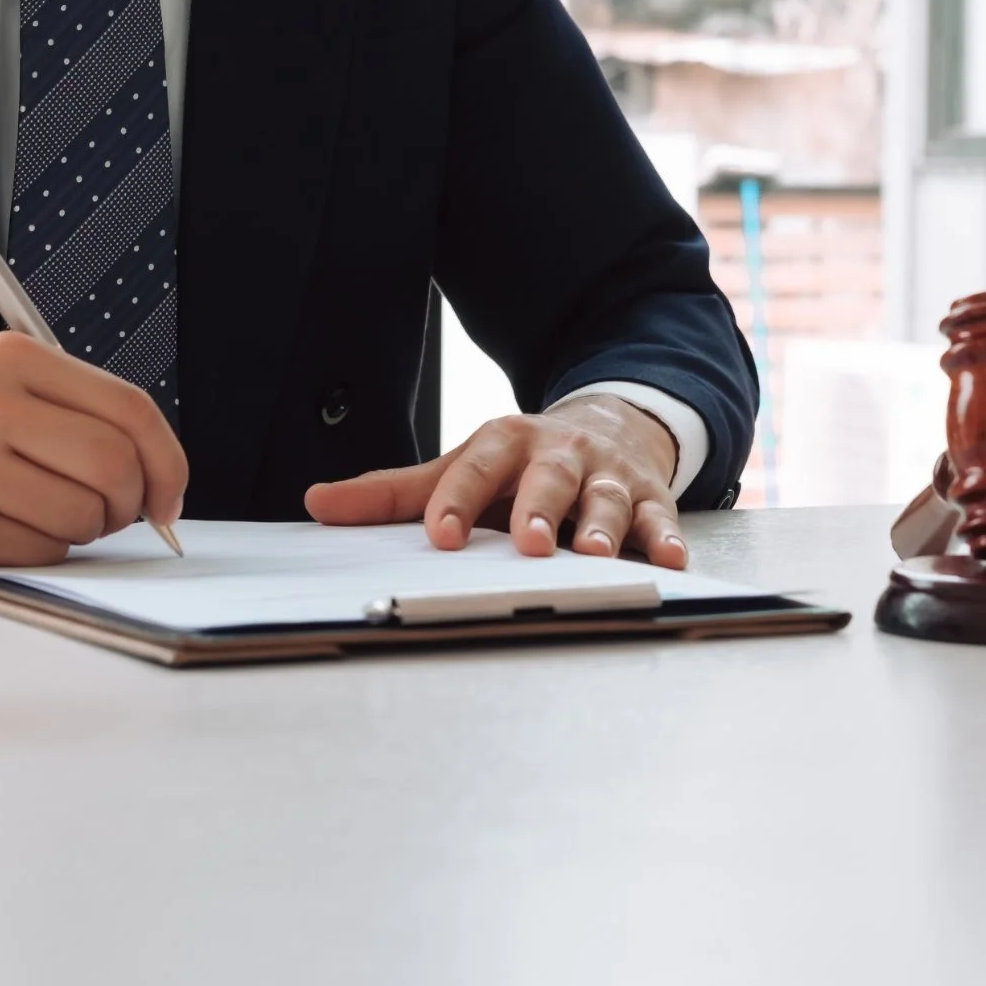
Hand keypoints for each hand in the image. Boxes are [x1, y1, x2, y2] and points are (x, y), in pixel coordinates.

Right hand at [0, 333, 186, 578]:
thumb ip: (72, 417)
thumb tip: (159, 475)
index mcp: (10, 357)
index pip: (129, 407)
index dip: (167, 462)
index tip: (169, 499)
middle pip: (114, 464)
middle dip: (126, 505)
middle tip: (105, 515)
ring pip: (82, 516)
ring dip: (77, 531)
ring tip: (32, 515)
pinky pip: (37, 549)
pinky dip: (34, 550)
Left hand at [304, 394, 686, 567]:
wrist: (606, 427)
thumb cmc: (518, 463)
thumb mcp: (457, 469)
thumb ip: (392, 494)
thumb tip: (317, 504)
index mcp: (502, 443)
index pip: (473, 469)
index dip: (455, 501)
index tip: (438, 536)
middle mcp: (556, 454)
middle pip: (545, 478)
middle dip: (536, 508)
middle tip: (526, 541)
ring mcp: (605, 475)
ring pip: (606, 498)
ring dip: (603, 526)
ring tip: (595, 554)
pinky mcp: (649, 498)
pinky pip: (661, 518)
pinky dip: (666, 538)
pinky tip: (668, 559)